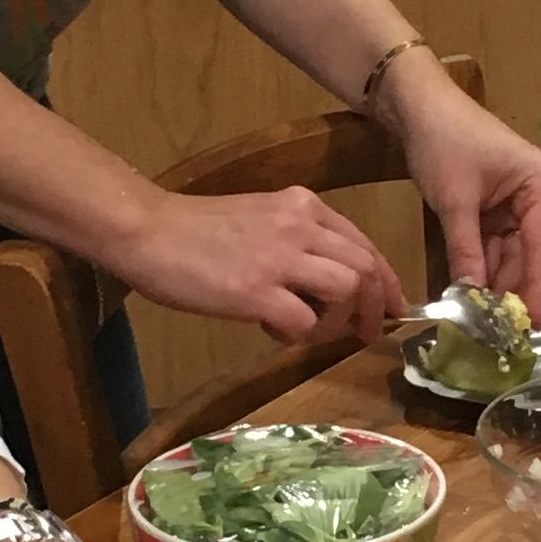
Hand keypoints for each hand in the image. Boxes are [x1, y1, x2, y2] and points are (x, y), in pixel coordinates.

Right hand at [120, 183, 402, 348]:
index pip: (364, 244)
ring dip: (343, 320)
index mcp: (302, 206)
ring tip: (321, 332)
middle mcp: (300, 226)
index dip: (386, 279)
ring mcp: (279, 259)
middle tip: (370, 332)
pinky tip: (274, 330)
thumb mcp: (259, 218)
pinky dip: (298, 334)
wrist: (148, 230)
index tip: (392, 305)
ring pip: (348, 289)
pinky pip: (304, 322)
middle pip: (366, 268)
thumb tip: (321, 285)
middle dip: (378, 306)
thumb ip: (294, 241)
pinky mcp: (256, 291)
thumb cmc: (194, 230)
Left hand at [389, 69, 540, 317]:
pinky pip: (498, 247)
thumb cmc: (443, 142)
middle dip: (516, 290)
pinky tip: (474, 295)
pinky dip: (485, 269)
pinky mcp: (500, 210)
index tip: (533, 324)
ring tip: (484, 321)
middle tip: (502, 332)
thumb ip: (467, 252)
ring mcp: (521, 203)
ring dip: (499, 284)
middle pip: (534, 254)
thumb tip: (472, 299)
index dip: (537, 287)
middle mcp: (540, 195)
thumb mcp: (455, 202)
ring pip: (515, 255)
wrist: (417, 107)